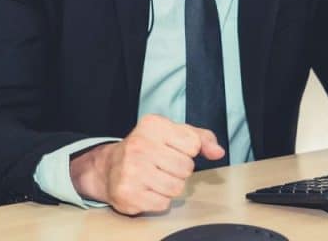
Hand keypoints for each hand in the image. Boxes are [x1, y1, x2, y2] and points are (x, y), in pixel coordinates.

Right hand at [69, 114, 224, 214]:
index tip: (172, 149)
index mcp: (153, 125)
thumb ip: (202, 139)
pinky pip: (163, 203)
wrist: (109, 166)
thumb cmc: (147, 148)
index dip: (187, 151)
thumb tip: (218, 152)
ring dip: (170, 186)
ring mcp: (131, 170)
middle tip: (162, 166)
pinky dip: (159, 200)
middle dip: (179, 171)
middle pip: (186, 168)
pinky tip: (147, 188)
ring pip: (176, 188)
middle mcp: (140, 145)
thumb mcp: (174, 134)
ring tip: (155, 177)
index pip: (193, 144)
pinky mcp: (128, 193)